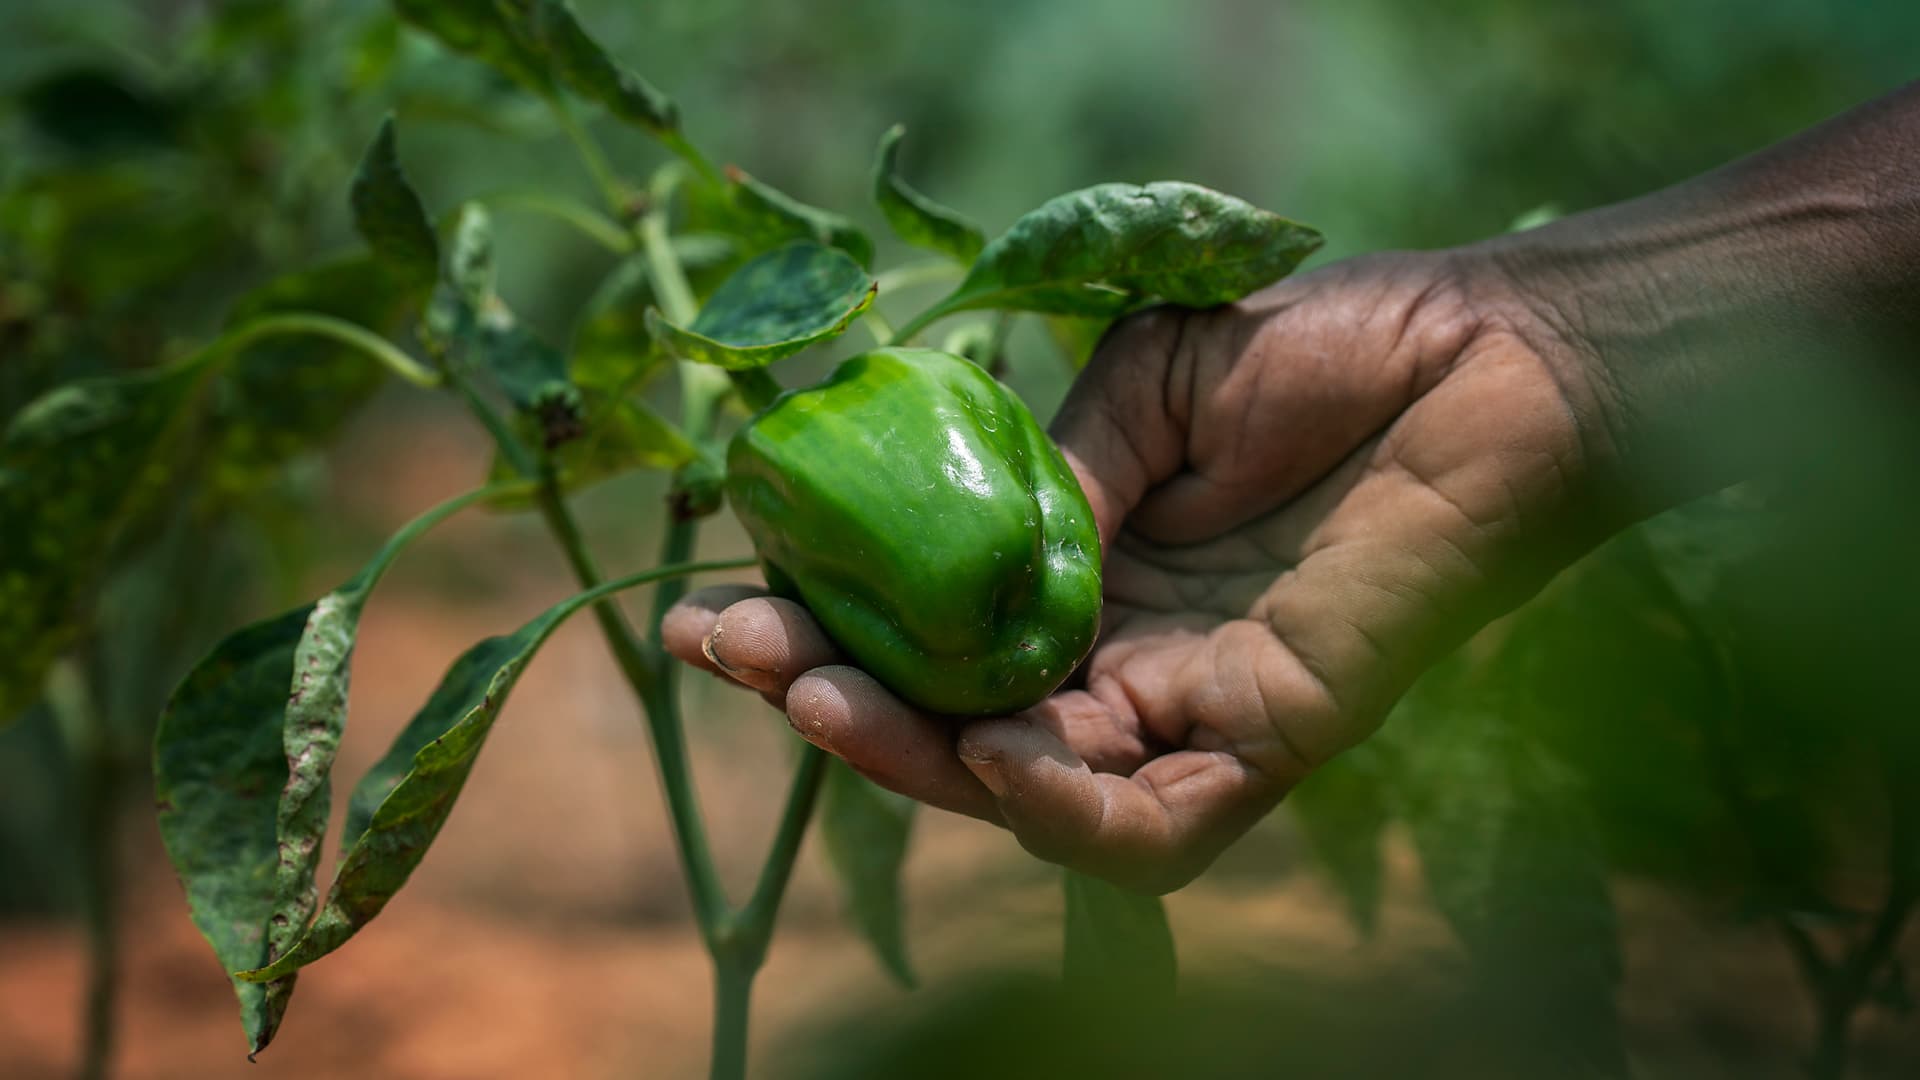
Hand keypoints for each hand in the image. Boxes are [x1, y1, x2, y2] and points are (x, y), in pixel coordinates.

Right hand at [664, 249, 1615, 891]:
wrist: (1495, 357)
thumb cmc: (1328, 346)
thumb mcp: (1145, 379)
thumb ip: (1053, 475)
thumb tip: (972, 559)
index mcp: (1083, 567)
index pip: (928, 628)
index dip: (822, 625)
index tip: (717, 604)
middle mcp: (1122, 654)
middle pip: (957, 724)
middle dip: (839, 701)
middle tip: (741, 659)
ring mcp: (1191, 707)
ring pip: (1032, 793)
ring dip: (924, 766)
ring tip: (834, 703)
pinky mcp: (1274, 741)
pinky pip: (1157, 825)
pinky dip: (1071, 814)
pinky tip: (1006, 761)